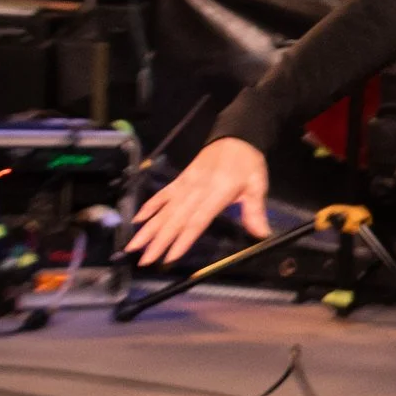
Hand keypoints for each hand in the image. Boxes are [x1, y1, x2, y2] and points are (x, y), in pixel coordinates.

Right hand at [125, 136, 268, 267]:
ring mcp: (185, 184)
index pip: (196, 221)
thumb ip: (255, 210)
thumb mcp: (257, 184)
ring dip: (148, 228)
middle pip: (175, 219)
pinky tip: (138, 220)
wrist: (236, 135)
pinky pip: (162, 194)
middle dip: (158, 241)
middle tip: (144, 260)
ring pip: (164, 209)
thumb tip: (262, 234)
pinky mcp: (180, 179)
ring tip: (133, 245)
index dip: (182, 240)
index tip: (169, 257)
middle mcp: (196, 189)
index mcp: (216, 193)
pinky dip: (149, 206)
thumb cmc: (248, 162)